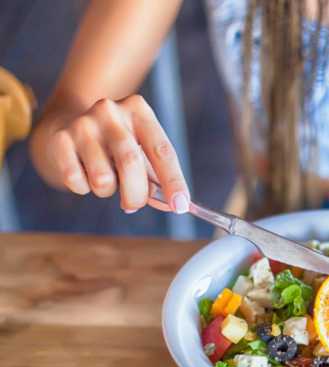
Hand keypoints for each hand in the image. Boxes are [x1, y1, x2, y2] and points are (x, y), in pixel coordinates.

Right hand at [32, 95, 188, 212]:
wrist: (68, 123)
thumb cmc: (116, 144)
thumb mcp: (140, 150)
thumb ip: (156, 177)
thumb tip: (172, 205)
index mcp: (139, 110)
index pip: (162, 151)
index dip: (173, 181)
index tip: (180, 206)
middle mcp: (110, 111)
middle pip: (130, 162)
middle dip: (137, 194)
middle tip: (134, 204)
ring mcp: (83, 124)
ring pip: (102, 178)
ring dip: (107, 191)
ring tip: (105, 179)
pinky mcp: (60, 139)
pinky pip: (76, 181)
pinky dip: (84, 188)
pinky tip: (83, 173)